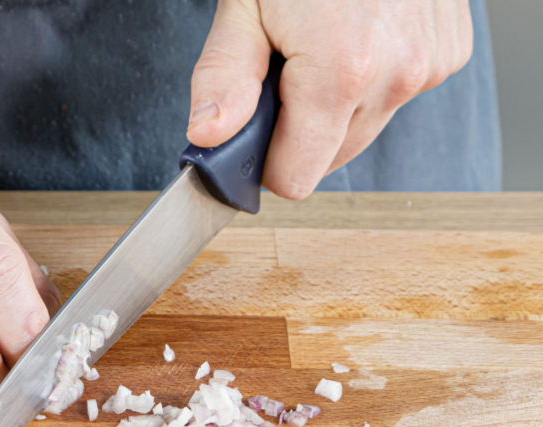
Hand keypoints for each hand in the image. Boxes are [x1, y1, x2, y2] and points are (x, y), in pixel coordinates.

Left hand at [187, 0, 473, 198]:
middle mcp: (396, 74)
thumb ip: (224, 79)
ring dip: (336, 105)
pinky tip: (357, 34)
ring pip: (363, 130)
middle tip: (286, 70)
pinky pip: (395, 96)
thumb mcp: (245, 7)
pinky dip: (372, 78)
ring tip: (322, 43)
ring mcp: (429, 64)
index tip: (253, 130)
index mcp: (342, 71)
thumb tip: (209, 136)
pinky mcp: (449, 52)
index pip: (295, 177)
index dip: (264, 161)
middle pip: (329, 158)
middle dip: (299, 130)